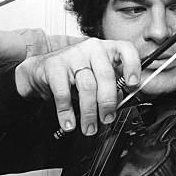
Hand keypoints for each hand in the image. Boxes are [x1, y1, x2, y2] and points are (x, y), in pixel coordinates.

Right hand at [15, 38, 140, 135]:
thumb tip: (121, 102)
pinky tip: (69, 122)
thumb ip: (111, 85)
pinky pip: (63, 93)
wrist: (42, 68)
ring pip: (87, 86)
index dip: (132, 67)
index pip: (126, 50)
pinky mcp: (54, 65)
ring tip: (89, 127)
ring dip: (89, 112)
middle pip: (106, 75)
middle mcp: (92, 48)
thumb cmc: (75, 73)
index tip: (133, 84)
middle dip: (108, 102)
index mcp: (107, 49)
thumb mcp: (96, 75)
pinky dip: (67, 112)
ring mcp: (73, 55)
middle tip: (107, 119)